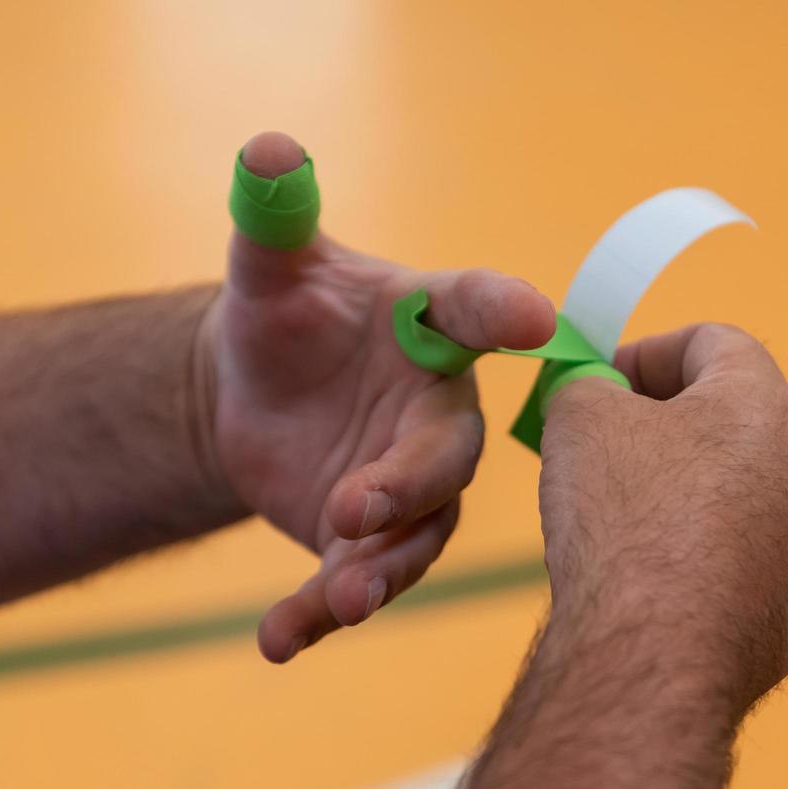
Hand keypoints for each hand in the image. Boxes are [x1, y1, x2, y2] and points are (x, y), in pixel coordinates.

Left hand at [202, 132, 554, 662]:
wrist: (254, 393)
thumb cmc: (284, 313)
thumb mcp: (269, 268)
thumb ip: (273, 217)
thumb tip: (265, 147)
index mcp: (431, 330)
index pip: (475, 309)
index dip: (506, 311)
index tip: (533, 319)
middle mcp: (437, 413)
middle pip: (446, 454)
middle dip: (407, 486)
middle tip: (353, 511)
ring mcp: (410, 487)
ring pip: (416, 537)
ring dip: (379, 571)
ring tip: (338, 602)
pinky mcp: (371, 544)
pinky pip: (357, 583)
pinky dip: (320, 614)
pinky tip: (276, 641)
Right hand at [538, 322, 787, 711]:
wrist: (654, 654)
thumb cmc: (623, 517)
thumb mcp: (580, 419)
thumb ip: (588, 386)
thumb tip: (596, 395)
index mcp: (762, 407)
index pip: (713, 342)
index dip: (645, 353)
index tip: (596, 386)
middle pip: (729, 422)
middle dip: (660, 425)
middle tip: (600, 448)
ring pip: (736, 497)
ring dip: (679, 495)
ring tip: (614, 522)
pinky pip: (737, 566)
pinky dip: (693, 561)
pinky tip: (642, 585)